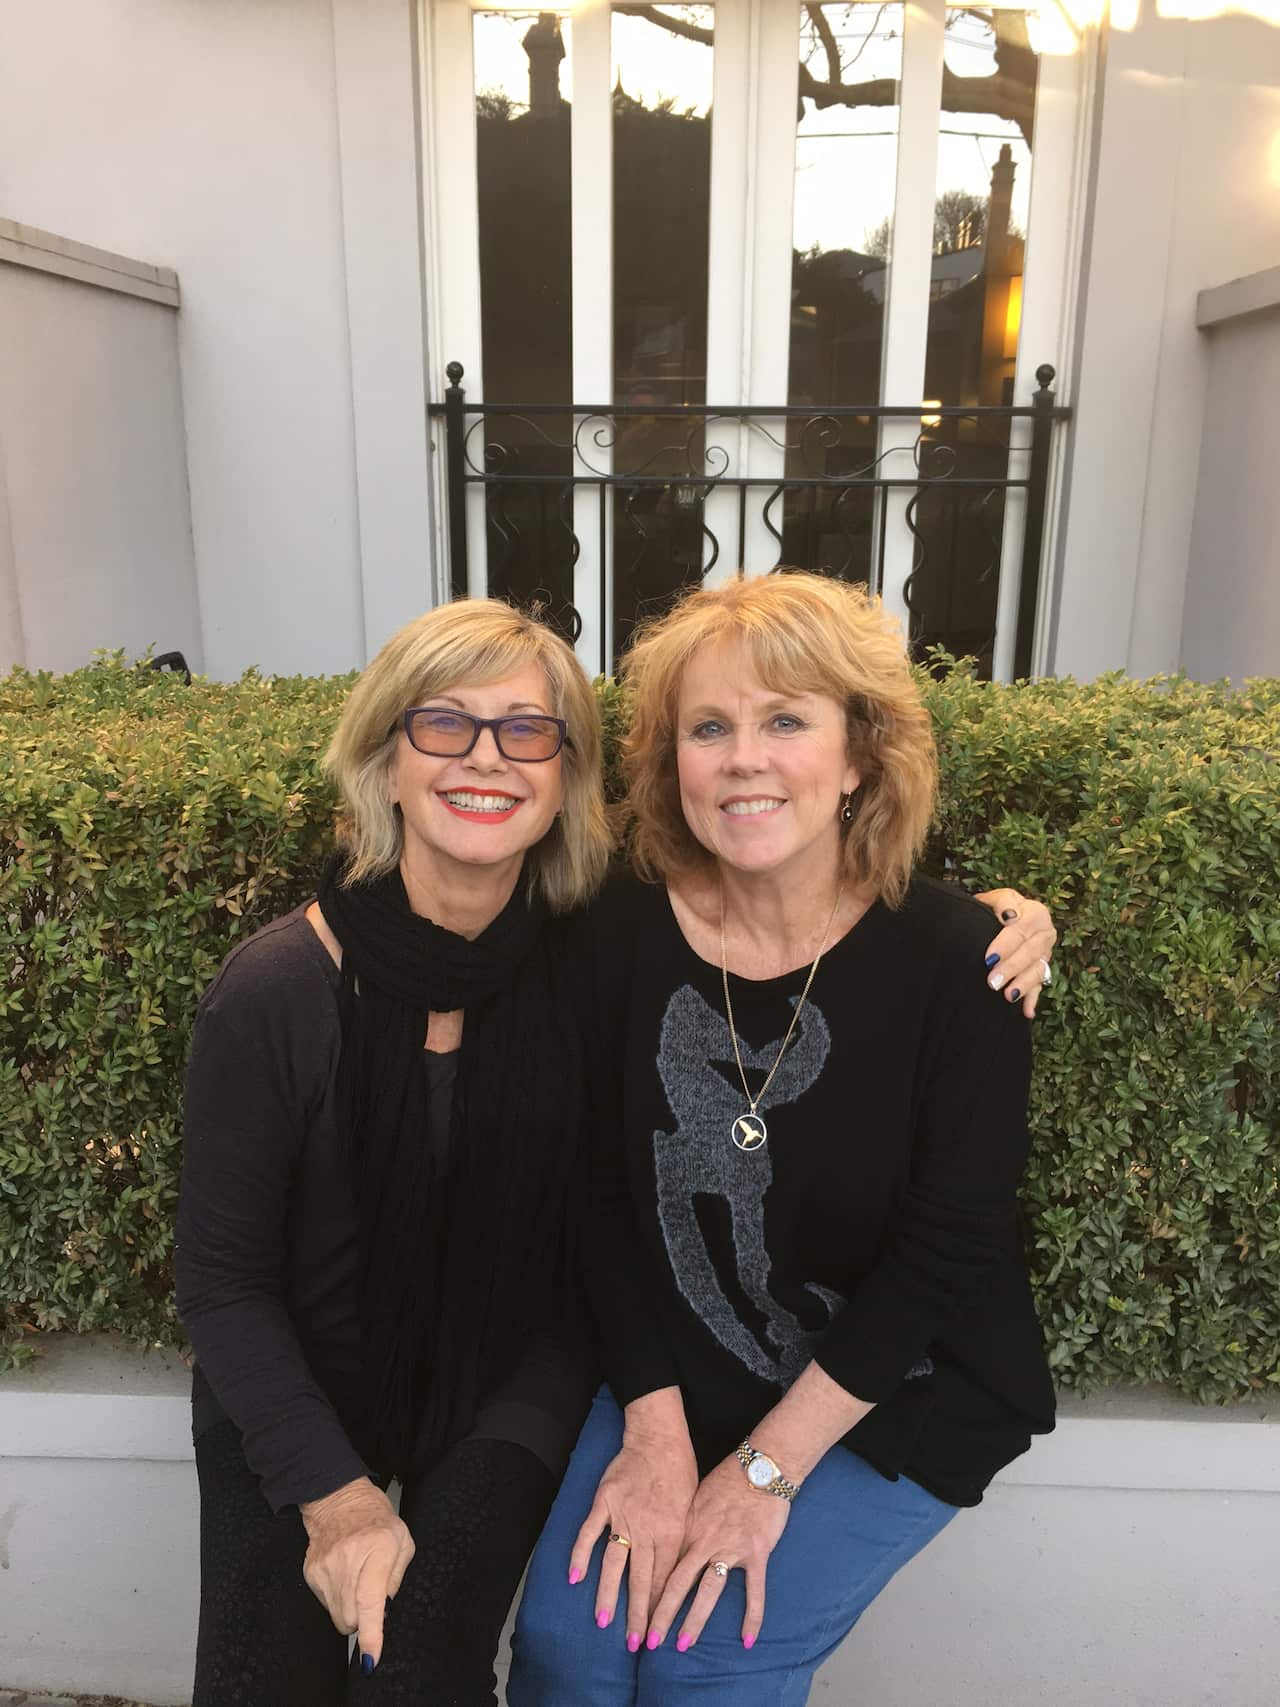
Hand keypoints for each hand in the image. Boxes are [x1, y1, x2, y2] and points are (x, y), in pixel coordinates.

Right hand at [300, 1477, 414, 1670]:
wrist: (337, 1499)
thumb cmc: (376, 1518)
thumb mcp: (402, 1541)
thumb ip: (396, 1578)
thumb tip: (384, 1611)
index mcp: (377, 1550)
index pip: (370, 1600)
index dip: (371, 1633)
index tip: (371, 1658)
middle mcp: (348, 1561)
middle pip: (351, 1618)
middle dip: (364, 1619)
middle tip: (371, 1596)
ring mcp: (325, 1569)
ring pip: (337, 1616)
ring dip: (350, 1609)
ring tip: (356, 1580)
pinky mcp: (311, 1574)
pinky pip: (326, 1604)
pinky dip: (337, 1598)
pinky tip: (343, 1575)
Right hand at [569, 1406, 698, 1650]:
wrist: (658, 1437)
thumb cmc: (680, 1473)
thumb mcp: (691, 1510)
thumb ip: (680, 1543)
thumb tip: (676, 1578)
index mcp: (673, 1532)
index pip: (666, 1579)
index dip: (661, 1610)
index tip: (657, 1637)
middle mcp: (648, 1527)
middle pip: (642, 1579)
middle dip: (639, 1614)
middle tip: (636, 1644)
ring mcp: (623, 1515)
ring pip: (615, 1562)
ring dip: (609, 1594)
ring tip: (604, 1622)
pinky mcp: (605, 1501)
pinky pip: (590, 1532)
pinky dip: (581, 1554)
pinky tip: (575, 1577)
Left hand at [648, 1456, 789, 1652]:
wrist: (760, 1467)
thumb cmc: (727, 1478)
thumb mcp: (695, 1497)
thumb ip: (683, 1524)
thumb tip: (666, 1546)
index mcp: (687, 1527)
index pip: (662, 1565)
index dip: (647, 1591)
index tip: (635, 1614)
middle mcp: (705, 1540)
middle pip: (677, 1582)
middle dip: (660, 1614)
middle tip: (646, 1641)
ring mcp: (731, 1548)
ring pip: (708, 1590)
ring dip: (693, 1619)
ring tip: (681, 1645)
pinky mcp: (757, 1553)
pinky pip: (754, 1590)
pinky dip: (752, 1616)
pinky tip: (747, 1641)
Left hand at [975, 887, 1056, 1018]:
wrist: (1006, 916)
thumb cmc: (998, 907)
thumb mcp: (998, 898)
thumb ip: (1003, 903)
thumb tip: (1009, 916)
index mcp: (1036, 913)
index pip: (1021, 929)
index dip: (1005, 944)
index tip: (989, 958)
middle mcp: (1045, 934)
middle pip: (1031, 953)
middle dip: (1012, 968)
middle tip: (993, 982)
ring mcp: (1046, 954)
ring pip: (1038, 971)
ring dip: (1023, 985)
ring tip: (1008, 996)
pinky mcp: (1042, 969)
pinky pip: (1039, 986)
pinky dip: (1032, 1000)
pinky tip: (1027, 1012)